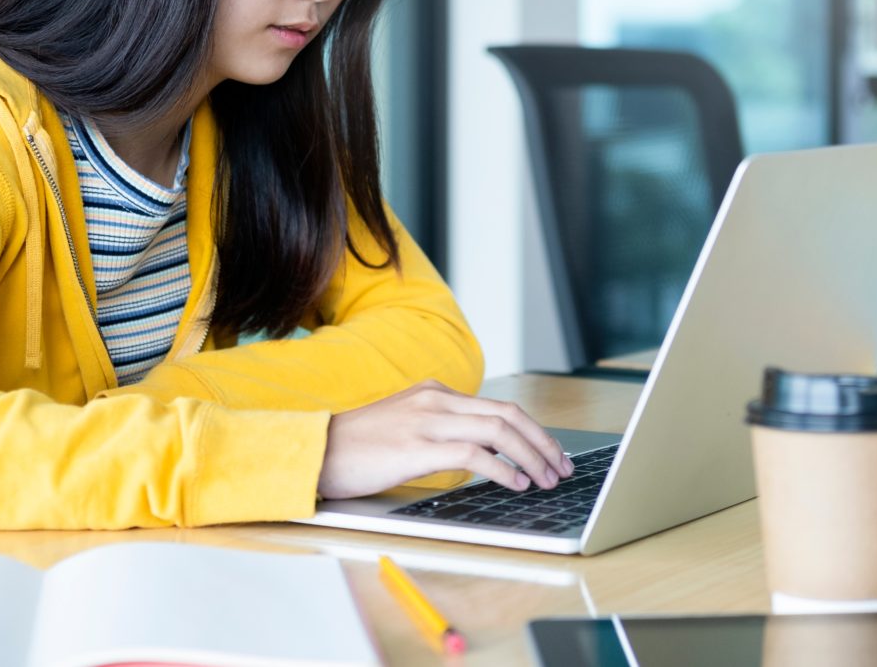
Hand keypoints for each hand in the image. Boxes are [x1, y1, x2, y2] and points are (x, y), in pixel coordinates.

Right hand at [316, 380, 574, 500]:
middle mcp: (435, 400)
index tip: (551, 453)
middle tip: (561, 467)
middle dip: (542, 442)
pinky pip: (474, 454)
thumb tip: (482, 456)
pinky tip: (515, 484)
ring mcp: (427, 421)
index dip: (532, 431)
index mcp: (434, 393)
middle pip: (508, 414)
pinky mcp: (417, 447)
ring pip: (498, 430)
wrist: (315, 451)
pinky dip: (502, 469)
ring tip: (545, 479)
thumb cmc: (356, 448)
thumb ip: (440, 432)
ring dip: (530, 457)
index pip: (499, 407)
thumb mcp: (405, 428)